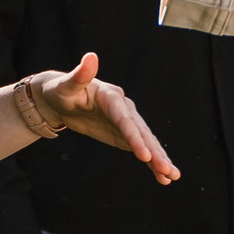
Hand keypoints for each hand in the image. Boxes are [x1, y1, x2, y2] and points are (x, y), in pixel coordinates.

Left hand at [36, 54, 178, 183]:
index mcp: (113, 97)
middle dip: (155, 152)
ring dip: (160, 159)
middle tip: (168, 171)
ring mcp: (126, 123)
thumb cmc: (61, 90)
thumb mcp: (66, 85)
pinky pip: (141, 150)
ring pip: (147, 143)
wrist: (61, 98)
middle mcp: (124, 110)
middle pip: (142, 133)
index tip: (145, 155)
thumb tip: (90, 57)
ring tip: (173, 176)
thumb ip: (80, 75)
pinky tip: (162, 177)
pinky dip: (152, 163)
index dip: (135, 137)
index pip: (125, 120)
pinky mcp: (123, 135)